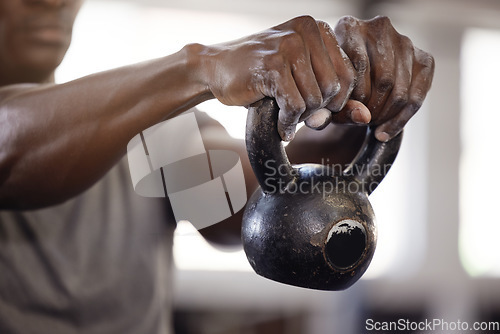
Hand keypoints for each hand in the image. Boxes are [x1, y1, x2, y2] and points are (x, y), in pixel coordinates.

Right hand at [201, 16, 356, 140]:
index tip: (314, 108)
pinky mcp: (271, 65)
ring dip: (300, 118)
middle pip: (333, 89)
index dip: (334, 102)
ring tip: (286, 117)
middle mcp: (306, 31)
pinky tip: (280, 125)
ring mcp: (288, 46)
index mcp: (318, 30)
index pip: (348, 76)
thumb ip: (336, 98)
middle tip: (299, 115)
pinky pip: (294, 106)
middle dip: (317, 110)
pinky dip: (288, 123)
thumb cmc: (262, 75)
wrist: (216, 68)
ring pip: (315, 99)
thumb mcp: (303, 81)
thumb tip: (366, 117)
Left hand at [333, 15, 434, 141]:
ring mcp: (404, 41)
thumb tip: (363, 116)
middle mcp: (379, 27)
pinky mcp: (424, 58)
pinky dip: (401, 120)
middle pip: (383, 79)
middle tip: (361, 123)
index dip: (352, 97)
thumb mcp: (328, 99)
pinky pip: (417, 97)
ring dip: (385, 116)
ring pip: (400, 90)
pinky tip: (386, 131)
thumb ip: (338, 109)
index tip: (345, 114)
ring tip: (370, 125)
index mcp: (348, 27)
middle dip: (372, 109)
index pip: (358, 65)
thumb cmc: (334, 88)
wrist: (354, 83)